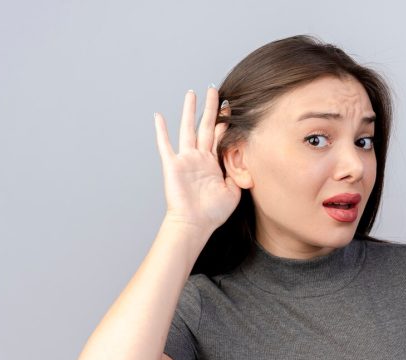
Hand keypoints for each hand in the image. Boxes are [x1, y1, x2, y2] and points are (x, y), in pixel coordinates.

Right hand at [154, 87, 241, 233]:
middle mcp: (199, 158)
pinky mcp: (173, 165)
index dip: (226, 121)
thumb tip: (246, 161)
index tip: (230, 105)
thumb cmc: (212, 213)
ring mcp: (186, 159)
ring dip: (189, 110)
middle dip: (210, 108)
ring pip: (187, 128)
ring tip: (191, 93)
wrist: (194, 224)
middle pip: (205, 126)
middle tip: (214, 90)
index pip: (220, 137)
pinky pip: (165, 145)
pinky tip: (158, 116)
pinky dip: (161, 131)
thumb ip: (238, 174)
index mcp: (213, 164)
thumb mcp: (234, 192)